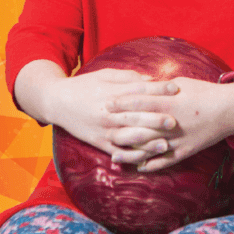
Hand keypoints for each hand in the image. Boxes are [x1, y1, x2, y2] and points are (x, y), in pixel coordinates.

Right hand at [39, 67, 178, 161]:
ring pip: (128, 137)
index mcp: (112, 93)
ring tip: (165, 144)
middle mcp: (109, 112)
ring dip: (147, 142)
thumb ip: (129, 77)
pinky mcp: (99, 142)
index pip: (139, 90)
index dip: (158, 89)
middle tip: (175, 121)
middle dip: (156, 118)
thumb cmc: (85, 85)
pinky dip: (132, 156)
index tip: (175, 88)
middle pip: (135, 115)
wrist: (57, 101)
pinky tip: (146, 158)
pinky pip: (118, 151)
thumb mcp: (105, 75)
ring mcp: (104, 129)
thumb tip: (152, 79)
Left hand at [107, 76, 233, 172]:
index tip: (107, 103)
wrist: (229, 109)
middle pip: (140, 126)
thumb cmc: (204, 92)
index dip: (122, 103)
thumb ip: (160, 88)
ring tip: (114, 156)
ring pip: (150, 148)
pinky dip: (152, 165)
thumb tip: (141, 87)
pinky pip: (166, 161)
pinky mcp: (186, 151)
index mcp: (170, 102)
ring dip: (131, 153)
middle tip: (103, 128)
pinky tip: (139, 167)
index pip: (140, 102)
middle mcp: (171, 122)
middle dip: (120, 126)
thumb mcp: (181, 84)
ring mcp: (178, 139)